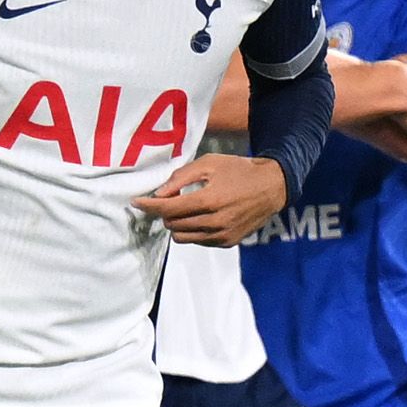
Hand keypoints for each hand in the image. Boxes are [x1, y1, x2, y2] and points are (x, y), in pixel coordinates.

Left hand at [137, 153, 291, 246]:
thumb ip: (181, 177)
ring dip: (176, 224)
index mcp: (208, 200)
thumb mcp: (209, 163)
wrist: (271, 187)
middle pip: (172, 224)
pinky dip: (192, 230)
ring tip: (184, 209)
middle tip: (169, 199)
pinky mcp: (227, 243)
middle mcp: (214, 222)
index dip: (148, 206)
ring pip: (182, 237)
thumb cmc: (238, 170)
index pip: (168, 209)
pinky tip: (199, 217)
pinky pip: (197, 241)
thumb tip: (159, 193)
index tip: (135, 202)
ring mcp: (221, 235)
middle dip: (165, 212)